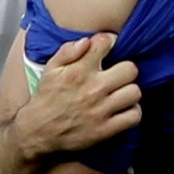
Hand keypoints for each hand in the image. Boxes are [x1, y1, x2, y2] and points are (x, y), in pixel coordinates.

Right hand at [18, 33, 140, 156]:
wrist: (38, 132)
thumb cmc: (46, 98)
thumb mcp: (50, 69)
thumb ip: (67, 51)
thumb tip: (86, 41)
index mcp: (78, 71)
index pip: (105, 43)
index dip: (109, 42)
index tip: (107, 48)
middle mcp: (92, 89)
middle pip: (130, 69)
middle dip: (124, 70)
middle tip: (117, 75)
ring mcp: (101, 110)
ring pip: (135, 92)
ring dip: (129, 92)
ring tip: (120, 93)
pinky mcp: (105, 129)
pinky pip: (134, 116)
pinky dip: (132, 112)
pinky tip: (122, 110)